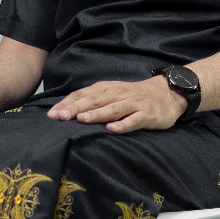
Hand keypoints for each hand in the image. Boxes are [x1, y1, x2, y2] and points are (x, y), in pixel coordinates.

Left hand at [46, 76, 186, 132]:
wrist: (167, 93)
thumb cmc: (133, 96)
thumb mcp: (112, 94)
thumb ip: (93, 101)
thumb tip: (67, 111)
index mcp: (106, 89)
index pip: (82, 95)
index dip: (67, 104)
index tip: (51, 114)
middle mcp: (117, 94)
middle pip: (93, 101)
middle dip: (75, 108)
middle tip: (59, 117)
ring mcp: (133, 103)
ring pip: (112, 108)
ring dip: (96, 114)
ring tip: (81, 120)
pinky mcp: (147, 114)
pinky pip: (134, 120)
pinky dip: (123, 124)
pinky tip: (112, 129)